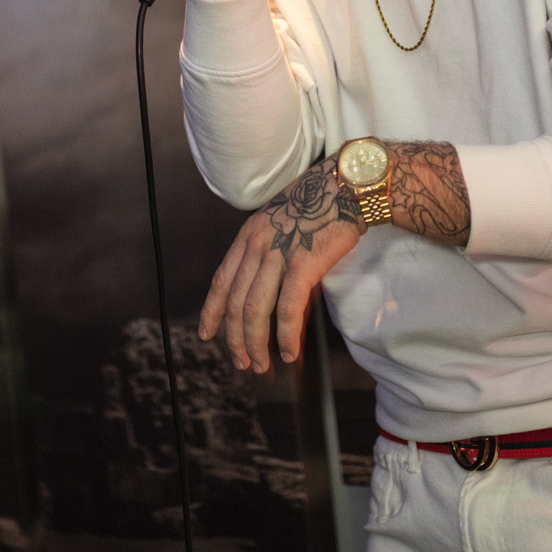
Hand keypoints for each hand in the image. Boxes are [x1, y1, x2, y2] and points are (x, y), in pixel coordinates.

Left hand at [198, 157, 363, 371]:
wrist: (346, 187)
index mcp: (248, 236)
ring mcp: (278, 255)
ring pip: (256, 311)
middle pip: (236, 303)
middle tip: (242, 362)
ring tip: (262, 364)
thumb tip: (269, 288)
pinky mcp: (303, 265)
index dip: (212, 312)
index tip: (206, 334)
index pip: (221, 281)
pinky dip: (286, 336)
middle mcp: (257, 246)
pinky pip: (288, 309)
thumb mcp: (281, 222)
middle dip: (235, 339)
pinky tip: (288, 352)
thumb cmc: (319, 204)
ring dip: (256, 343)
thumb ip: (269, 251)